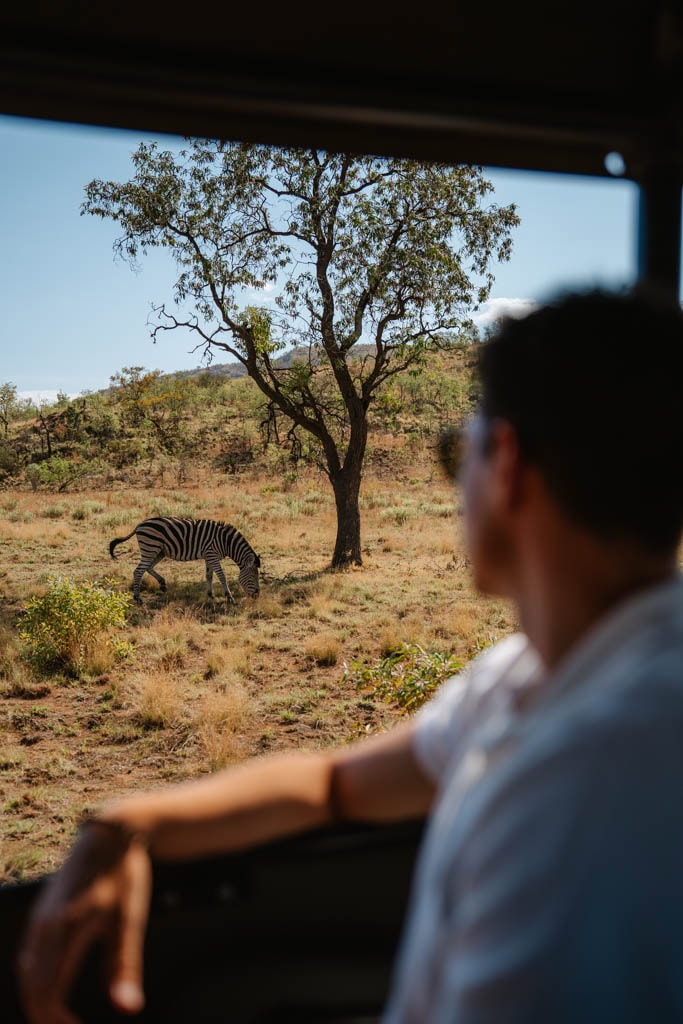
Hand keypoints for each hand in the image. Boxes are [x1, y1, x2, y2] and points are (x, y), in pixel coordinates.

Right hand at [17, 820, 151, 1023]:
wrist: (111, 834)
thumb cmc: (124, 876)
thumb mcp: (129, 921)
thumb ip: (125, 967)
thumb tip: (129, 1009)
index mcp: (64, 931)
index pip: (47, 992)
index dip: (57, 1021)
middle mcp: (44, 927)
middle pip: (31, 987)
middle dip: (45, 1016)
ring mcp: (39, 919)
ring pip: (27, 972)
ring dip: (38, 999)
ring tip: (60, 1018)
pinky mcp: (41, 913)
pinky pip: (28, 956)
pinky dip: (36, 979)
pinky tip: (51, 987)